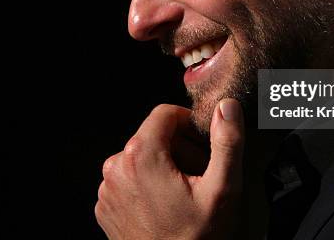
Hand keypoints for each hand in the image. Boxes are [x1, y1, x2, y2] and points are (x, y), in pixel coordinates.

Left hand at [95, 98, 244, 238]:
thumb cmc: (197, 239)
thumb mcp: (223, 190)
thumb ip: (227, 142)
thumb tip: (226, 106)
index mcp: (140, 155)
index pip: (165, 113)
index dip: (189, 125)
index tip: (203, 147)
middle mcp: (115, 167)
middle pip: (153, 135)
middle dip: (179, 149)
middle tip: (199, 177)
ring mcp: (108, 189)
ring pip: (142, 157)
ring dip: (164, 167)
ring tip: (183, 196)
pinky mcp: (106, 206)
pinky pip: (130, 179)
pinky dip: (148, 185)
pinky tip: (165, 207)